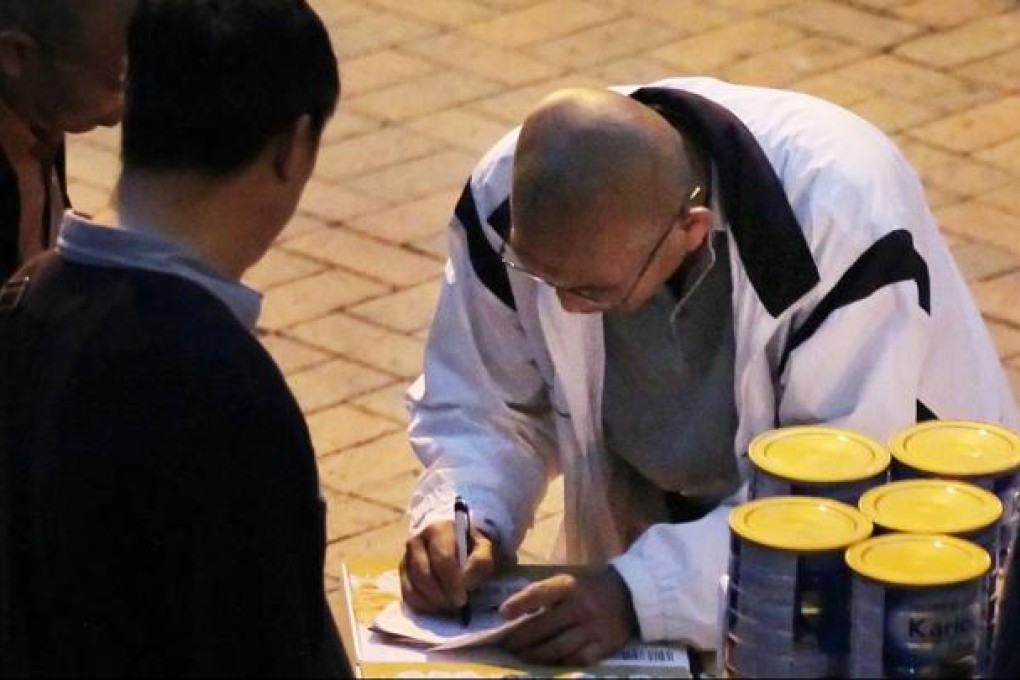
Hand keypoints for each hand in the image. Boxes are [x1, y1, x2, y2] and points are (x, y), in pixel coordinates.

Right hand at [399, 520, 496, 613]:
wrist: (455, 544)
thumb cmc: (469, 547)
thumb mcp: (483, 548)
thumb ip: (480, 562)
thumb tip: (465, 581)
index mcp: (437, 530)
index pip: (442, 559)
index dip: (452, 582)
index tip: (463, 598)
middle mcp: (416, 541)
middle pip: (425, 574)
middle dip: (442, 594)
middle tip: (457, 605)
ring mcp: (406, 557)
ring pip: (414, 586)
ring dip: (433, 601)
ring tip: (449, 605)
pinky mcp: (402, 572)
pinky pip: (407, 594)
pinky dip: (422, 605)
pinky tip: (437, 606)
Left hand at [498, 566, 638, 665]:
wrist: (631, 595)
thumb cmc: (590, 587)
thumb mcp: (568, 581)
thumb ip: (544, 594)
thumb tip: (515, 611)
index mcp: (568, 585)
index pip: (538, 593)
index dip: (519, 603)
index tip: (502, 614)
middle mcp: (580, 606)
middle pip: (543, 627)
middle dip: (521, 638)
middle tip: (507, 645)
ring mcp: (594, 628)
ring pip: (558, 648)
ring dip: (536, 654)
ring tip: (523, 656)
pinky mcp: (605, 645)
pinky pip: (578, 659)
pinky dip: (562, 662)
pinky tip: (550, 663)